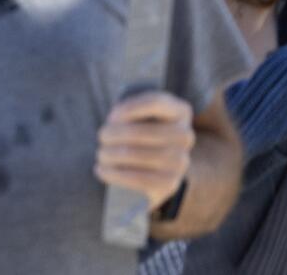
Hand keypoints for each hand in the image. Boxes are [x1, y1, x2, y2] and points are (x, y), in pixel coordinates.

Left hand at [96, 91, 194, 211]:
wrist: (157, 168)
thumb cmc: (141, 132)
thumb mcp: (141, 114)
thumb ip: (132, 108)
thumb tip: (113, 120)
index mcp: (180, 111)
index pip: (155, 102)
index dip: (128, 107)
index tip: (111, 116)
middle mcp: (185, 136)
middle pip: (139, 132)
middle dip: (112, 134)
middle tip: (101, 137)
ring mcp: (180, 161)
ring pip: (134, 154)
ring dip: (109, 153)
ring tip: (101, 153)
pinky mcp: (170, 183)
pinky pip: (138, 178)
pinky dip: (114, 173)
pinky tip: (101, 170)